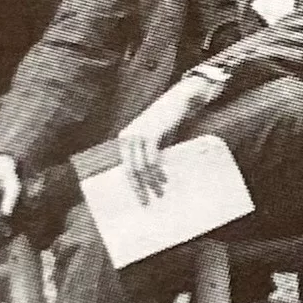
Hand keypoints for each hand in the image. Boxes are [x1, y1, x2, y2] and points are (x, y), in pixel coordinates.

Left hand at [116, 82, 200, 200]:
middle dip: (139, 188)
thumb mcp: (154, 138)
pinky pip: (152, 159)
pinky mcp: (150, 135)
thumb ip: (148, 153)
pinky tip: (164, 180)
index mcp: (124, 140)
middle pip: (130, 170)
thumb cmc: (167, 121)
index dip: (132, 184)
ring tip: (159, 193)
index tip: (140, 198)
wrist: (178, 100)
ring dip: (151, 182)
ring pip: (141, 167)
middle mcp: (127, 138)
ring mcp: (137, 136)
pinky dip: (157, 171)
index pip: (124, 168)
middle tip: (146, 202)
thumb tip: (149, 177)